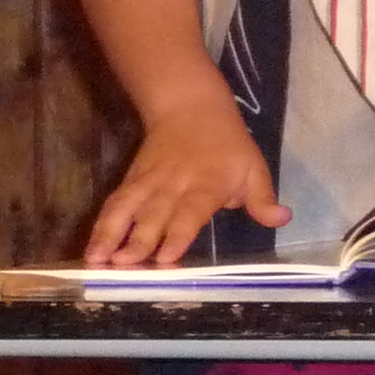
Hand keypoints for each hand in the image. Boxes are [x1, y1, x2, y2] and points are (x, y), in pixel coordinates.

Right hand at [81, 97, 285, 264]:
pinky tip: (92, 247)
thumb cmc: (228, 144)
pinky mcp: (132, 180)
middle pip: (153, 214)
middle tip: (122, 267)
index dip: (177, 234)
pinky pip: (115, 203)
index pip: (190, 212)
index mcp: (207, 184)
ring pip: (127, 208)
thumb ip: (263, 199)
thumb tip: (282, 219)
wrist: (190, 106)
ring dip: (110, 233)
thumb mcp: (254, 167)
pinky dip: (102, 224)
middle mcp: (174, 185)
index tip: (164, 257)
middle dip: (138, 241)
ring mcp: (149, 182)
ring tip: (95, 260)